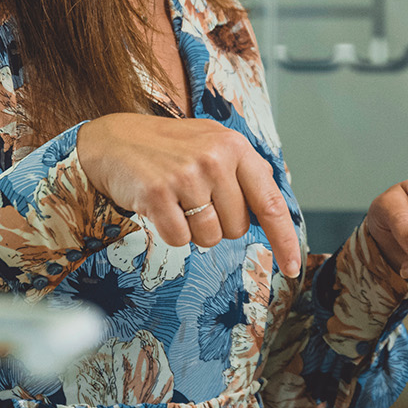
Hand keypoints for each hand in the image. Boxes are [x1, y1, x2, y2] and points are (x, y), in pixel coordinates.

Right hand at [75, 114, 301, 275]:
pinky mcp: (157, 194)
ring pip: (210, 238)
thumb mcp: (214, 144)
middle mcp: (215, 158)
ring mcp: (186, 176)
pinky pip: (180, 240)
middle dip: (219, 223)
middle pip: (237, 228)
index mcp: (236, 146)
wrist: (114, 141)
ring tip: (178, 201)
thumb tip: (275, 210)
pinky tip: (160, 206)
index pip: (270, 202)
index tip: (293, 266)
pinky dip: (171, 232)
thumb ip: (246, 172)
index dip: (284, 239)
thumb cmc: (170, 148)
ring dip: (194, 230)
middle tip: (195, 198)